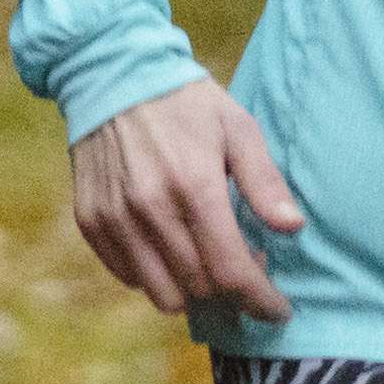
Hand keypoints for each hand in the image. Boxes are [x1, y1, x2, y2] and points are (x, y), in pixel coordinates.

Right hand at [69, 82, 307, 325]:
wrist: (111, 74)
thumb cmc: (185, 102)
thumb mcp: (238, 128)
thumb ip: (265, 182)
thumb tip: (293, 228)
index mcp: (194, 186)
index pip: (231, 272)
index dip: (260, 301)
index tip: (278, 309)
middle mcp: (150, 209)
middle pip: (200, 289)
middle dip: (233, 293)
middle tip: (248, 266)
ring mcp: (115, 219)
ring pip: (163, 295)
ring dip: (194, 290)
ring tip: (208, 259)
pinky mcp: (91, 221)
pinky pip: (129, 276)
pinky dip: (156, 274)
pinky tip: (172, 245)